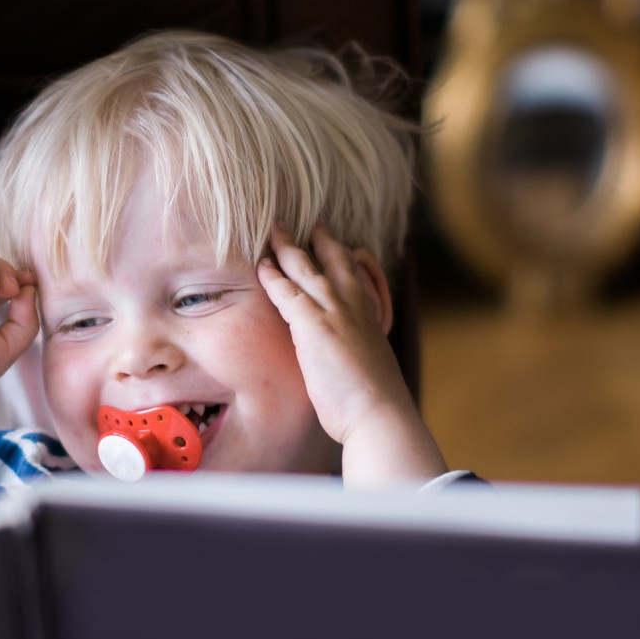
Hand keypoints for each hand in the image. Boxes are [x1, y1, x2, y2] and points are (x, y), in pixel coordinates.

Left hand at [257, 225, 446, 484]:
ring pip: (307, 269)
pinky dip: (273, 277)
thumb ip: (359, 351)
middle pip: (335, 261)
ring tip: (275, 230)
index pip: (359, 274)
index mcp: (370, 316)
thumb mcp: (371, 366)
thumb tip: (350, 358)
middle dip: (321, 240)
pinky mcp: (314, 326)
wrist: (378, 415)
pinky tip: (261, 266)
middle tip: (310, 224)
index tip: (338, 244)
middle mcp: (355, 307)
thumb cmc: (373, 402)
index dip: (345, 256)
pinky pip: (287, 293)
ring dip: (288, 248)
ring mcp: (335, 313)